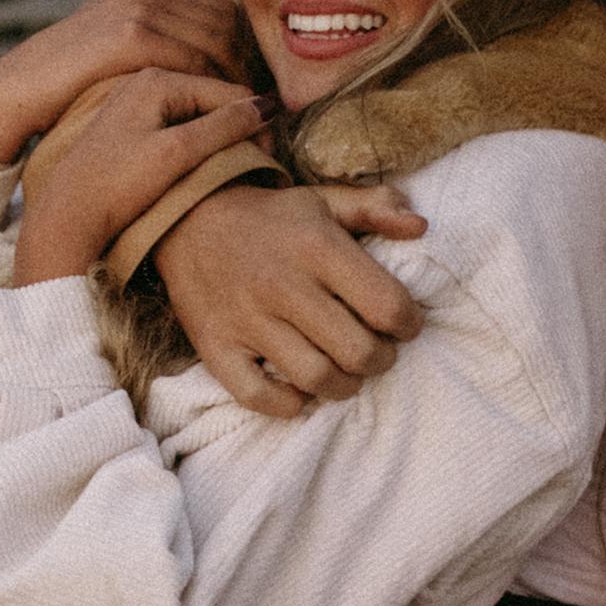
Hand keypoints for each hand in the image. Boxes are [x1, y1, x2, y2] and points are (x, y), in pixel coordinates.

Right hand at [0, 0, 245, 176]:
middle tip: (264, 101)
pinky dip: (216, 87)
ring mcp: (140, 12)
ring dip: (240, 78)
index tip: (256, 83)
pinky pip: (194, 62)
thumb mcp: (111, 17)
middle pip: (229, 23)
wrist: (23, 87)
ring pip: (218, 43)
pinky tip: (225, 113)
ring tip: (253, 112)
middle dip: (251, 63)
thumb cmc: (71, 64)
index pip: (225, 9)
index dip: (247, 47)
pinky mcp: (132, 39)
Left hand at [10, 69, 268, 283]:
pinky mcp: (134, 118)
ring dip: (224, 132)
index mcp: (158, 77)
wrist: (67, 213)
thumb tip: (268, 106)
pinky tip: (204, 161)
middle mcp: (147, 77)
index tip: (269, 159)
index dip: (256, 124)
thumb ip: (224, 126)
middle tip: (256, 163)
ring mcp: (139, 97)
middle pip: (216, 95)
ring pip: (202, 107)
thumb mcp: (177, 154)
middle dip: (241, 125)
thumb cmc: (118, 186)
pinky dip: (201, 136)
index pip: (230, 90)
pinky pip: (183, 118)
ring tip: (233, 164)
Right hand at [153, 179, 425, 416]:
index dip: (408, 323)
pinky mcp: (216, 346)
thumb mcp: (323, 201)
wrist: (185, 218)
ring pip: (315, 379)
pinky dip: (287, 405)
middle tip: (378, 352)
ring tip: (347, 373)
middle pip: (357, 351)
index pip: (386, 305)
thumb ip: (374, 209)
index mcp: (317, 248)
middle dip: (381, 360)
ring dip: (344, 386)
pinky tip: (302, 392)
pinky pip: (257, 396)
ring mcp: (246, 320)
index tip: (405, 325)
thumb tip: (420, 227)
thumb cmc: (269, 218)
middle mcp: (282, 286)